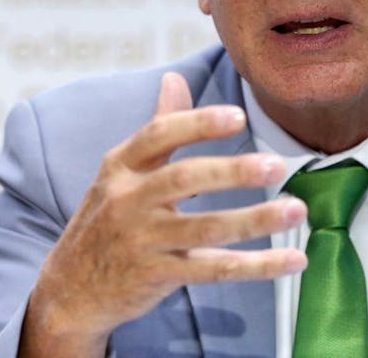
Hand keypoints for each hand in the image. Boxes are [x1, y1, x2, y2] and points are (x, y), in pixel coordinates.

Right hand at [20, 72, 307, 355]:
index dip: (198, 124)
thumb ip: (158, 127)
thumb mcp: (122, 171)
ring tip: (296, 210)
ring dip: (255, 220)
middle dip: (233, 172)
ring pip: (205, 228)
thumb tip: (175, 78)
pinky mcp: (157, 277)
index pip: (158, 135)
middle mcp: (127, 200)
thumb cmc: (108, 219)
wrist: (70, 289)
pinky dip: (257, 266)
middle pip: (184, 179)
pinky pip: (214, 269)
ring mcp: (141, 241)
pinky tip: (292, 260)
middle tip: (277, 166)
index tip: (238, 116)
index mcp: (121, 166)